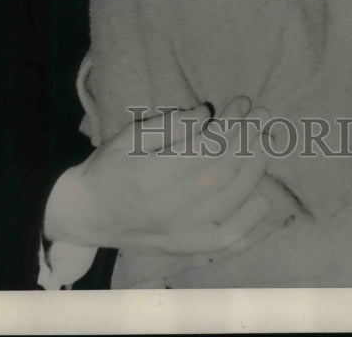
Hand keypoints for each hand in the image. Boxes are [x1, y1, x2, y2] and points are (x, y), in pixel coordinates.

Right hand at [43, 96, 271, 254]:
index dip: (231, 123)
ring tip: (265, 143)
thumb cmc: (108, 168)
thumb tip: (206, 113)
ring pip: (229, 200)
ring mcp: (180, 231)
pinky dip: (249, 223)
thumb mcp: (130, 136)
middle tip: (262, 116)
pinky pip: (225, 240)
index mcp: (153, 174)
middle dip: (248, 140)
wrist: (86, 214)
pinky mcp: (185, 248)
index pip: (206, 146)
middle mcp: (170, 206)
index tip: (244, 103)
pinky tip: (262, 201)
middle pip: (224, 171)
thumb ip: (169, 125)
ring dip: (255, 170)